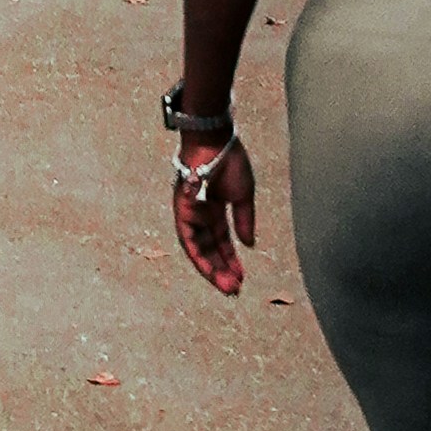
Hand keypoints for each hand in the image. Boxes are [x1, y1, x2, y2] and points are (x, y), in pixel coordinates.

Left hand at [169, 123, 255, 298]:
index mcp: (215, 209)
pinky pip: (188, 239)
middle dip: (221, 270)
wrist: (216, 140)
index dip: (231, 260)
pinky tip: (212, 270)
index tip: (241, 279)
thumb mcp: (243, 195)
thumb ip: (245, 220)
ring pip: (198, 249)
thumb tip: (248, 245)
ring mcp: (190, 212)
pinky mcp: (182, 209)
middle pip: (209, 249)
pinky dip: (199, 255)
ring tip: (226, 286)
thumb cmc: (229, 161)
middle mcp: (200, 214)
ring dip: (211, 269)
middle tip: (234, 290)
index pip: (221, 242)